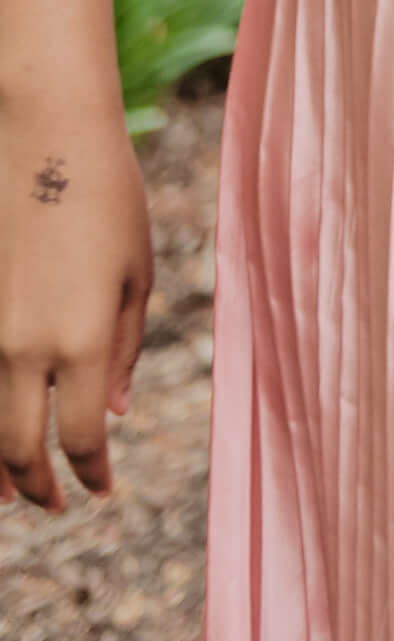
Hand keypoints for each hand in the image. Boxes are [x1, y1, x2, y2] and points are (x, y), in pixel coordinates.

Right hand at [0, 99, 152, 511]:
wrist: (44, 135)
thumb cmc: (107, 197)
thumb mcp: (135, 272)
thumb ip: (124, 349)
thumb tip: (113, 411)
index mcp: (80, 342)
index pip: (79, 438)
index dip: (90, 473)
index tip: (100, 491)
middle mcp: (24, 348)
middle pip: (19, 450)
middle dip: (36, 488)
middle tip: (54, 505)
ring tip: (11, 491)